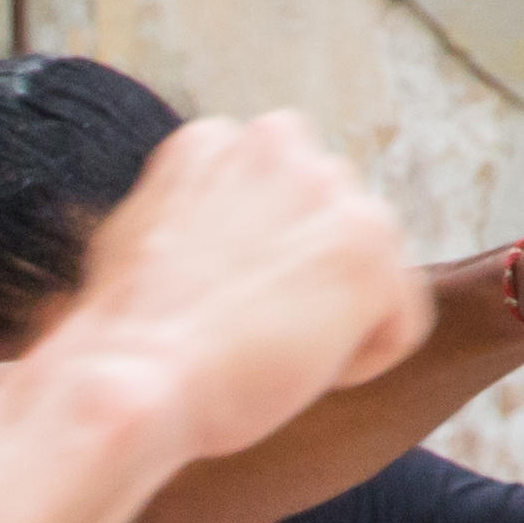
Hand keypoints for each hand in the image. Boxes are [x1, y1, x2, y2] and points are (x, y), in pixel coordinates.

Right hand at [44, 114, 426, 464]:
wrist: (128, 382)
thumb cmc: (123, 341)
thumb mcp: (137, 244)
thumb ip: (189, 216)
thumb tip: (210, 234)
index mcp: (213, 141)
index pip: (279, 197)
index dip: (256, 266)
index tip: (221, 306)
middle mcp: (278, 143)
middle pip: (331, 223)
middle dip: (307, 279)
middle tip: (250, 334)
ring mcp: (330, 191)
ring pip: (370, 267)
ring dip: (334, 317)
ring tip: (269, 352)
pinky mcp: (370, 248)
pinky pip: (400, 322)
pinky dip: (361, 361)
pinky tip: (298, 371)